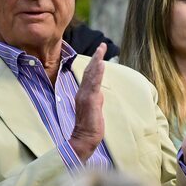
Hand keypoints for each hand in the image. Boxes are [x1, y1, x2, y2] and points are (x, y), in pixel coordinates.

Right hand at [69, 43, 106, 161]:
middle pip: (89, 72)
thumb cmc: (90, 126)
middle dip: (96, 58)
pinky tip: (100, 65)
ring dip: (97, 62)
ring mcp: (85, 97)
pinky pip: (94, 85)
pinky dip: (97, 74)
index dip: (94, 63)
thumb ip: (96, 99)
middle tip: (102, 45)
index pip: (89, 76)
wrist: (84, 139)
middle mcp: (83, 93)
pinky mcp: (90, 101)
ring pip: (91, 76)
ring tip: (101, 50)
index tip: (100, 52)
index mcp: (84, 94)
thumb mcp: (95, 109)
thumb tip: (100, 92)